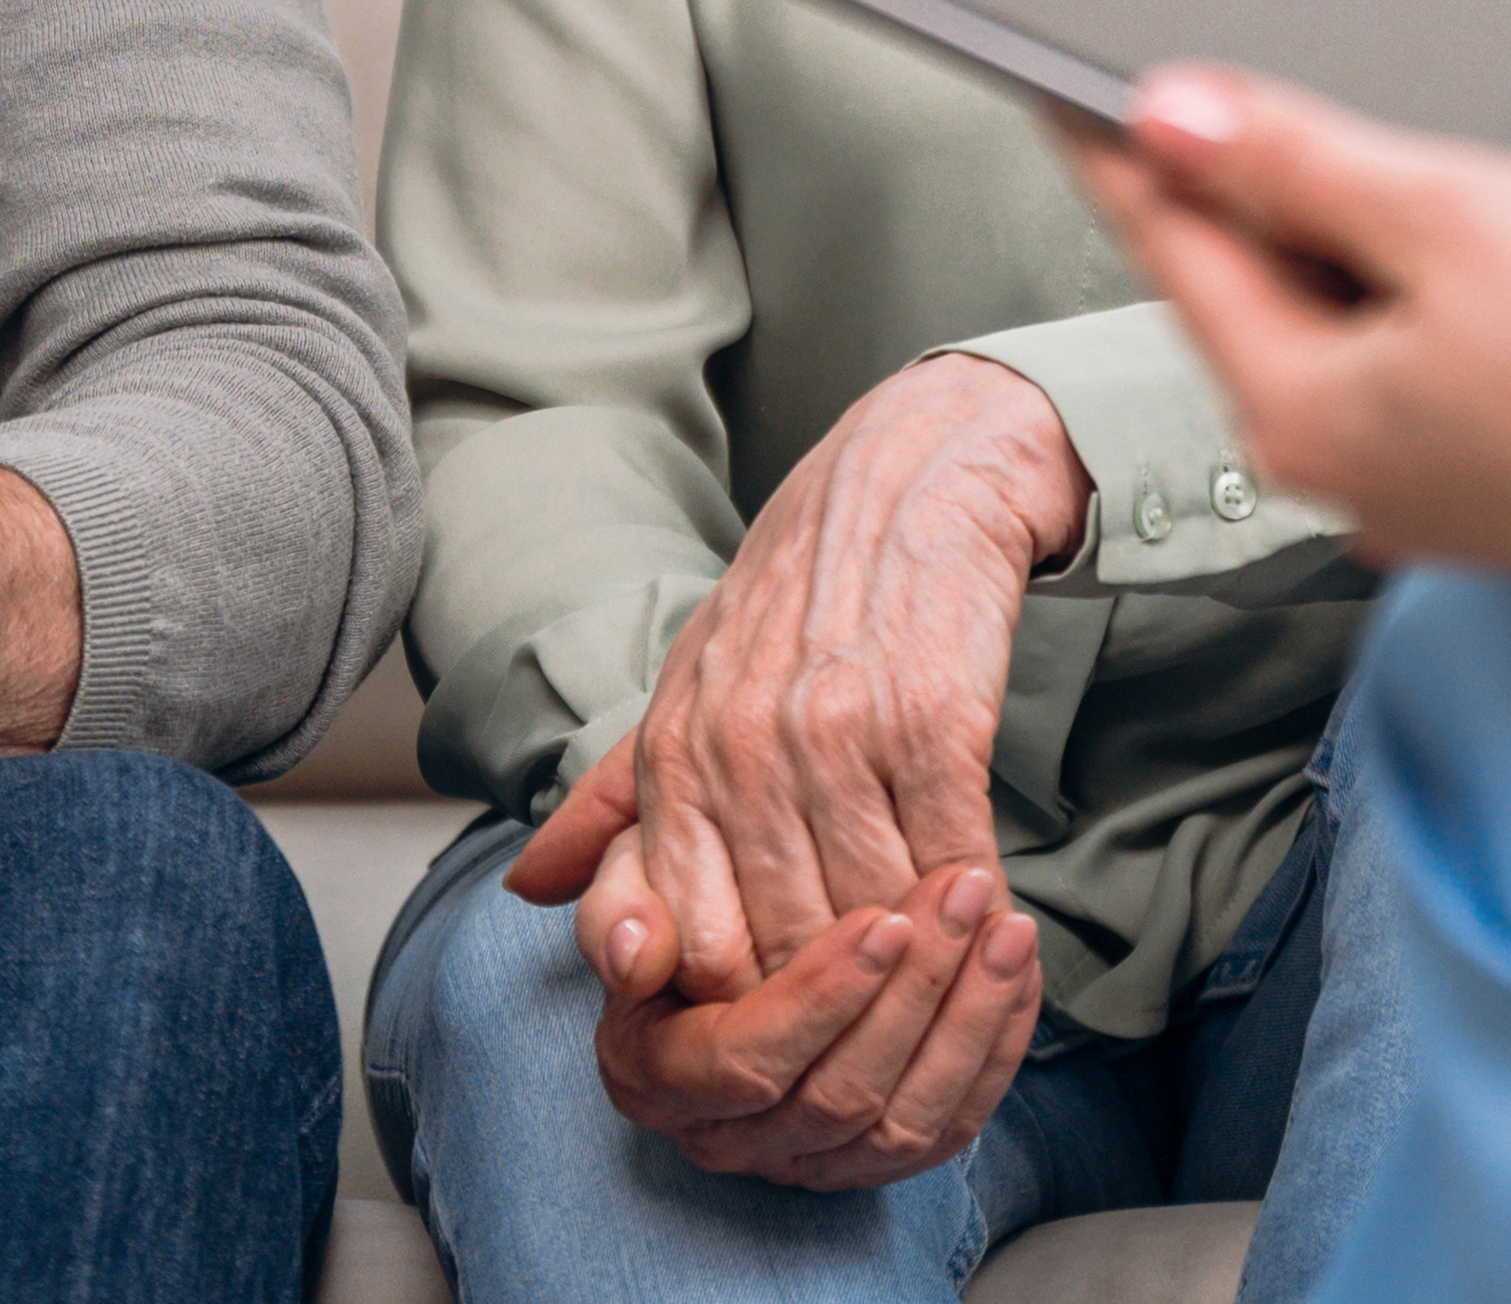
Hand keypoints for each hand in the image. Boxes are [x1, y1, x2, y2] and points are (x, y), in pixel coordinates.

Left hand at [503, 351, 1078, 1169]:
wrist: (912, 478)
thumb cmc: (797, 599)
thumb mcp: (686, 689)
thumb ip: (612, 804)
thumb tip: (529, 893)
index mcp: (676, 754)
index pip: (687, 943)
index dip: (736, 1008)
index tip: (784, 1026)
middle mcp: (743, 749)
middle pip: (781, 949)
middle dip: (830, 1003)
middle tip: (876, 1031)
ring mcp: (837, 736)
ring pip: (868, 918)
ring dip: (909, 965)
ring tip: (937, 983)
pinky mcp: (932, 721)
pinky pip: (946, 861)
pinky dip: (966, 907)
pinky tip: (981, 918)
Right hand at [570, 864, 1047, 1190]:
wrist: (733, 917)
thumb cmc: (682, 884)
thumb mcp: (635, 870)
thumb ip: (619, 899)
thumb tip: (631, 953)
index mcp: (654, 1075)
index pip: (745, 1059)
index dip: (819, 997)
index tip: (883, 918)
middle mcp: (726, 1136)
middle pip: (838, 1095)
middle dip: (914, 994)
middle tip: (964, 896)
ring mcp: (804, 1158)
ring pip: (904, 1121)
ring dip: (968, 1021)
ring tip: (1008, 927)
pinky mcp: (874, 1159)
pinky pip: (951, 1127)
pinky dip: (995, 1052)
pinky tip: (1019, 976)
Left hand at [1068, 68, 1510, 645]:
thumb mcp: (1445, 215)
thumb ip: (1296, 162)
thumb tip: (1172, 117)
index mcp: (1297, 406)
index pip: (1167, 244)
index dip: (1116, 149)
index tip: (1061, 90)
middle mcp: (1337, 468)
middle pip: (1246, 291)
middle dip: (1231, 191)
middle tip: (1199, 98)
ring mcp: (1414, 488)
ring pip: (1334, 328)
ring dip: (1332, 241)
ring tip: (1358, 163)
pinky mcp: (1488, 488)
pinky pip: (1405, 367)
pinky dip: (1407, 297)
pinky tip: (1468, 257)